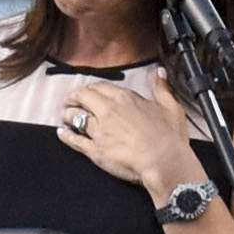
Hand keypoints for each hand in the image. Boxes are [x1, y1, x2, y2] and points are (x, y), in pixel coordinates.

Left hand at [56, 80, 201, 200]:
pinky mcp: (96, 150)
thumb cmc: (169, 137)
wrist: (165, 161)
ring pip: (76, 117)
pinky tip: (62, 132)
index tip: (89, 92)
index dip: (91, 89)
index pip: (100, 87)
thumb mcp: (171, 107)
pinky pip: (75, 140)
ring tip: (66, 115)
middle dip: (74, 98)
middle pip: (83, 97)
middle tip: (71, 101)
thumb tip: (159, 72)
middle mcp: (108, 111)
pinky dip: (66, 135)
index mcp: (124, 98)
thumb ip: (161, 87)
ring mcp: (100, 131)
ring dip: (68, 114)